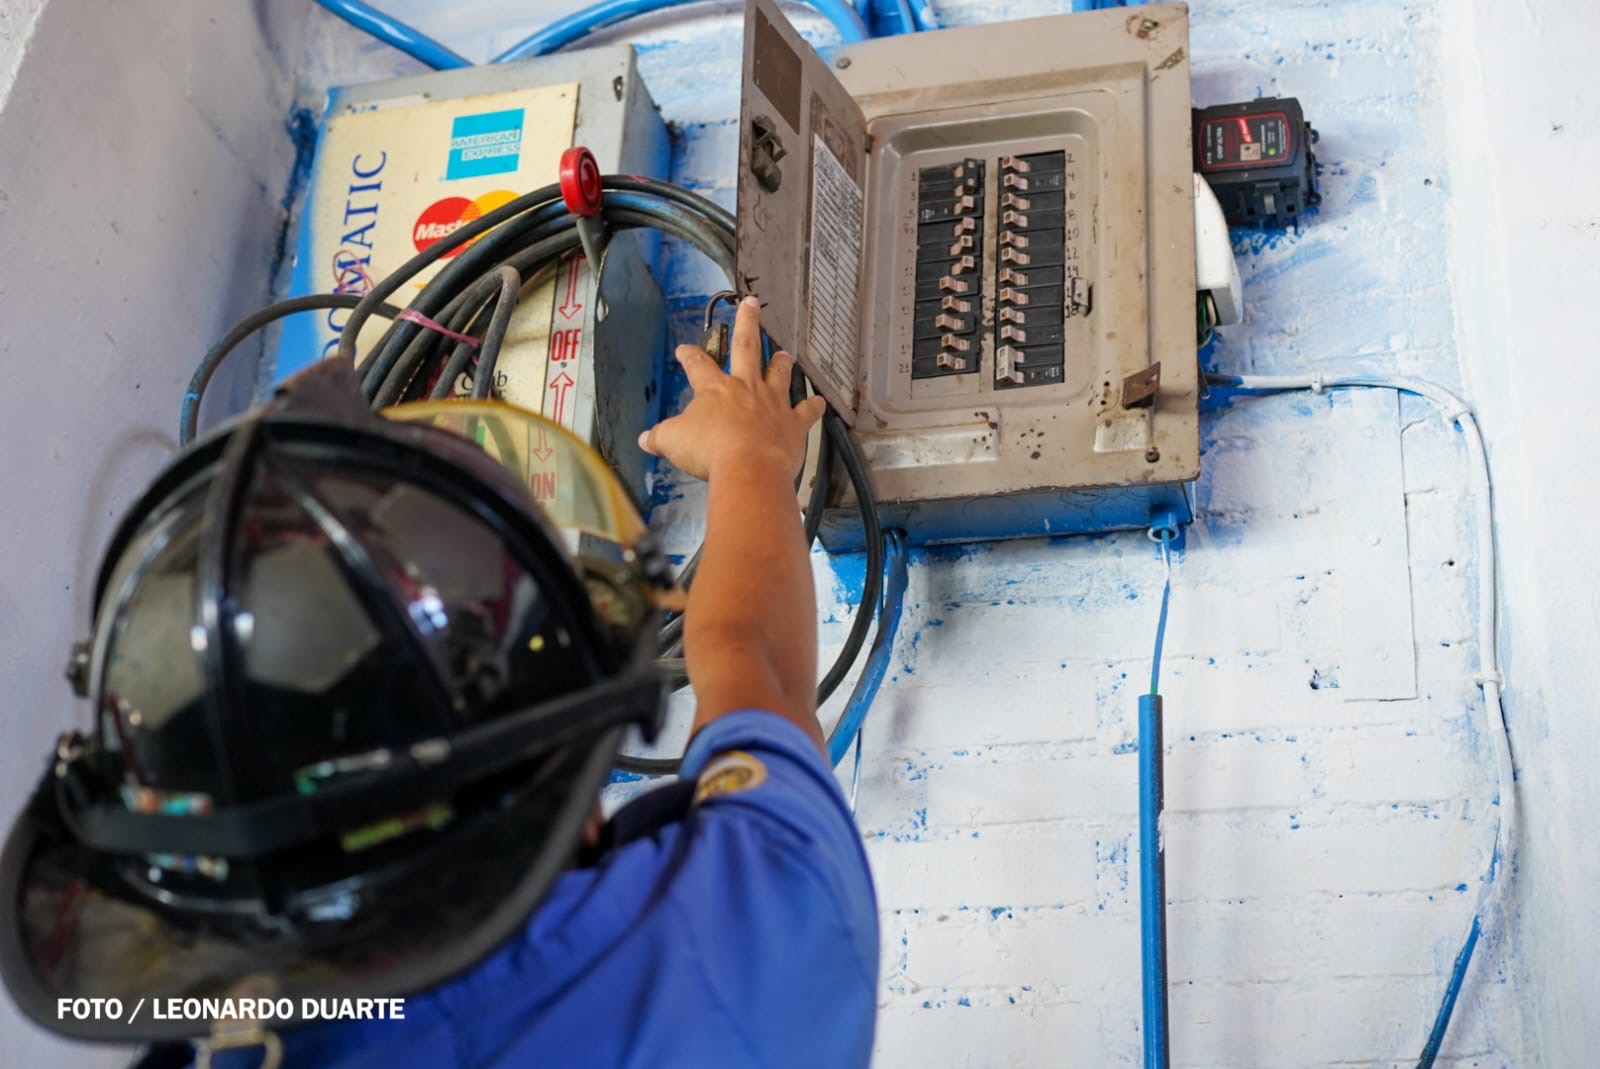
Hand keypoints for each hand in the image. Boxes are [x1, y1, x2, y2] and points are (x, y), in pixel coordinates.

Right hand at [638, 295, 825, 480]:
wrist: (748, 468)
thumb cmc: (709, 452)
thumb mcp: (673, 442)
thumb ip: (660, 437)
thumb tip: (645, 439)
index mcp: (714, 389)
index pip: (697, 365)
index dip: (689, 355)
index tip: (685, 349)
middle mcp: (745, 388)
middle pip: (746, 347)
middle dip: (747, 322)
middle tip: (751, 304)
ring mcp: (772, 403)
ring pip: (778, 374)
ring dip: (781, 362)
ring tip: (784, 352)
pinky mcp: (792, 423)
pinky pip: (807, 411)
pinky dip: (814, 406)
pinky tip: (819, 402)